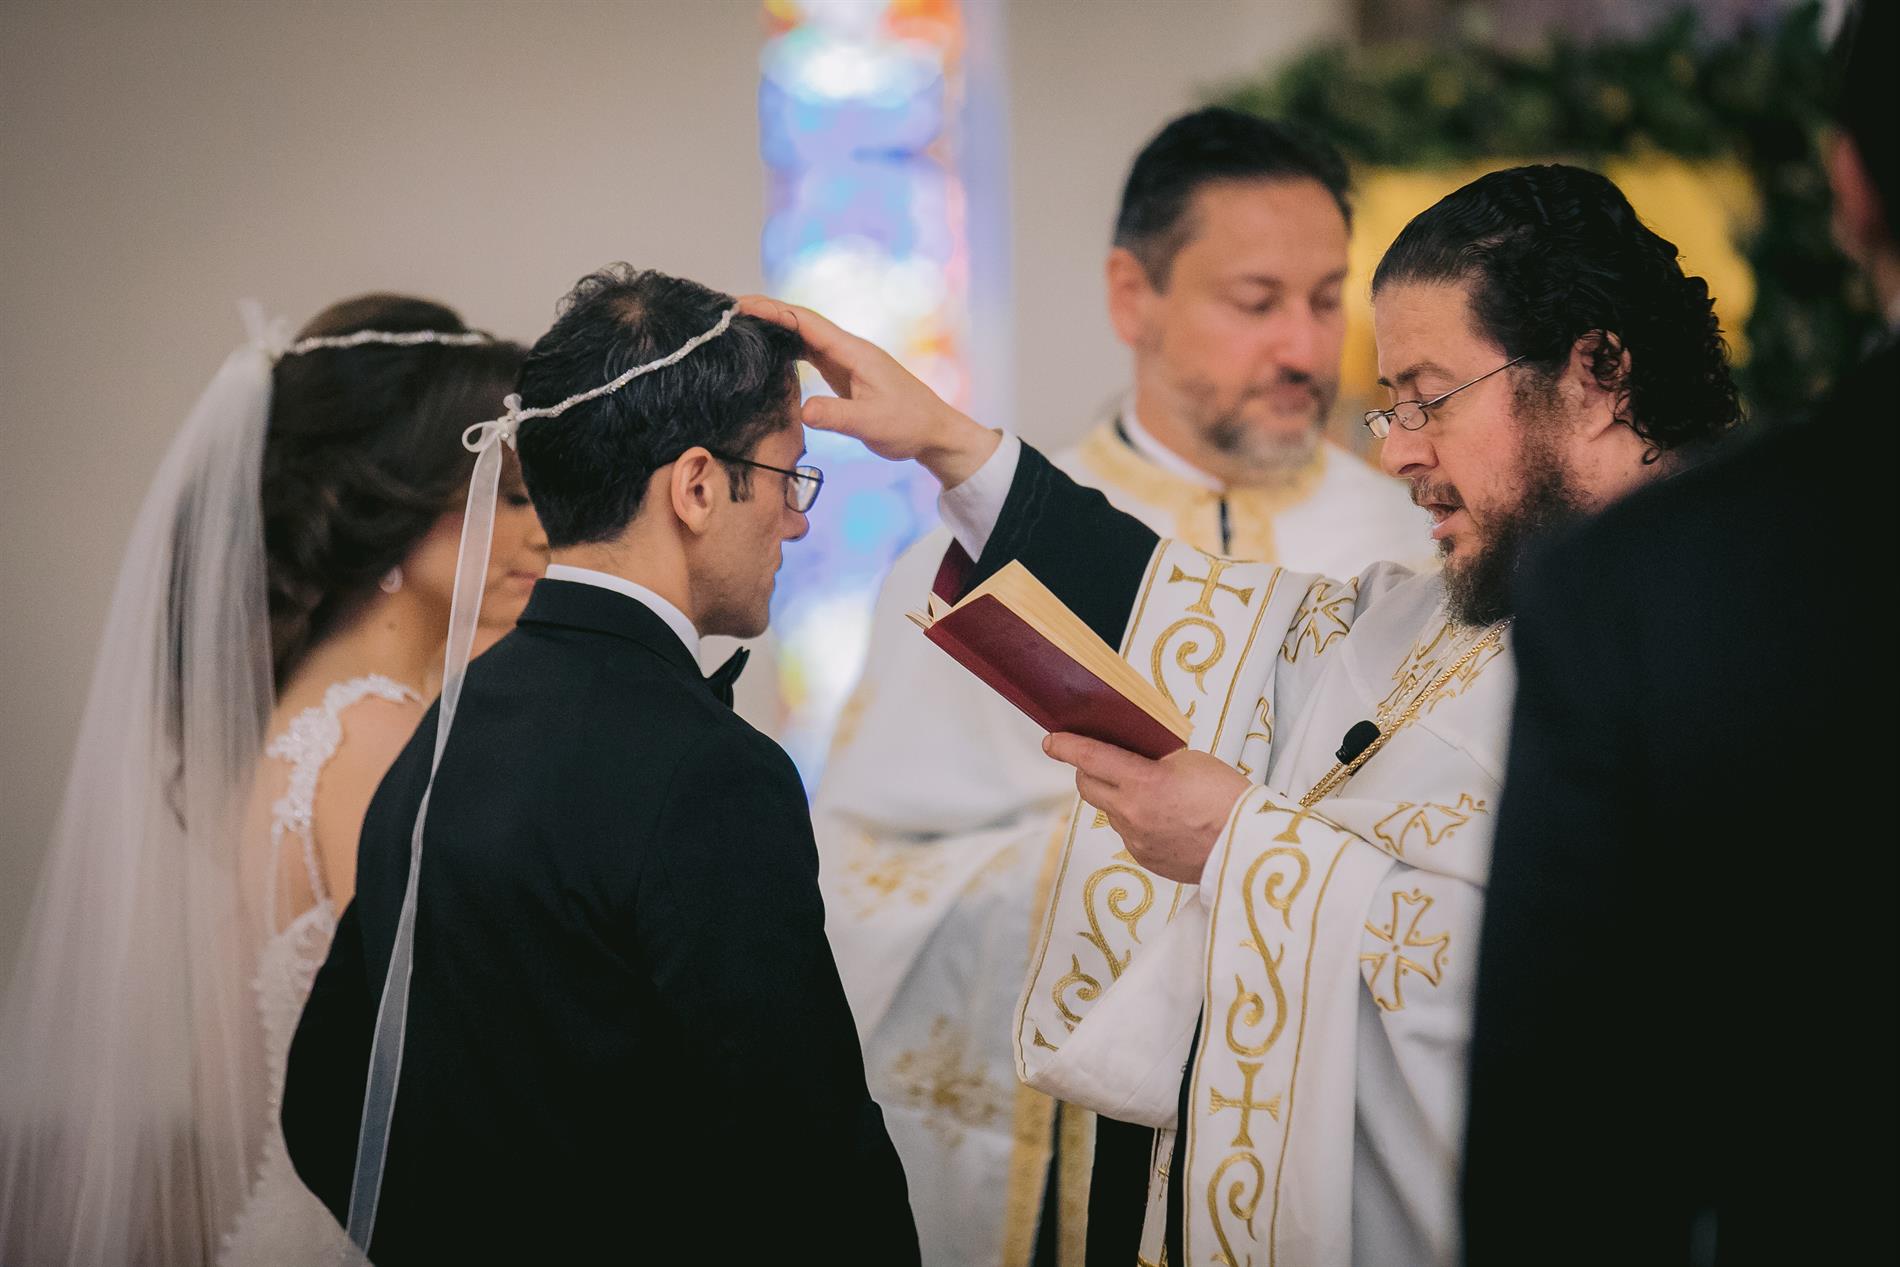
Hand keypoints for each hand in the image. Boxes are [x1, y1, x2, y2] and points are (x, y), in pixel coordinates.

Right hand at [738, 295, 999, 486]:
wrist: (934, 432)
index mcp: (854, 352)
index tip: (742, 305)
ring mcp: (846, 361)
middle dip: (766, 313)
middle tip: (729, 313)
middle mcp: (848, 350)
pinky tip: (769, 355)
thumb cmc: (908, 425)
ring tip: (741, 329)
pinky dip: (787, 349)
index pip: (806, 323)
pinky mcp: (845, 374)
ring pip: (804, 337)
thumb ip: (836, 416)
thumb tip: (802, 411)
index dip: (773, 311)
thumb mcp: (871, 424)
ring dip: (774, 329)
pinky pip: (810, 355)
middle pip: (800, 322)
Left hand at [1043, 734, 1251, 883]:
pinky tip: (1162, 817)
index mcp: (1143, 783)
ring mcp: (1135, 841)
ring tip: (1149, 792)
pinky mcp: (1144, 860)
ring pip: (1109, 811)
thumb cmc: (1226, 797)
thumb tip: (1130, 760)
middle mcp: (1131, 815)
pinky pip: (1128, 834)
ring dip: (1116, 797)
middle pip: (1087, 787)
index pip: (1090, 759)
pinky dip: (1135, 821)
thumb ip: (1152, 759)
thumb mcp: (1188, 761)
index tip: (1051, 741)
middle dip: (1087, 770)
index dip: (1067, 746)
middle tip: (1099, 761)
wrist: (1249, 845)